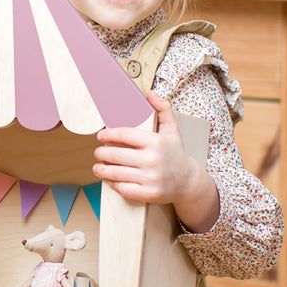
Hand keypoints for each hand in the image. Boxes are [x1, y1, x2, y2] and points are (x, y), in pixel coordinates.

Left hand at [94, 89, 219, 232]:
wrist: (188, 181)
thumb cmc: (176, 153)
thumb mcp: (172, 130)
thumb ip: (163, 109)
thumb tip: (150, 93)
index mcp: (156, 142)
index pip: (124, 134)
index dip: (108, 135)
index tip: (101, 136)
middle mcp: (152, 159)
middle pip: (116, 155)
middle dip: (102, 153)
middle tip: (98, 152)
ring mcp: (150, 178)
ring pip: (116, 173)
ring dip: (102, 169)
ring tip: (97, 166)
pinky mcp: (148, 193)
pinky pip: (123, 188)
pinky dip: (113, 184)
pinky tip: (110, 179)